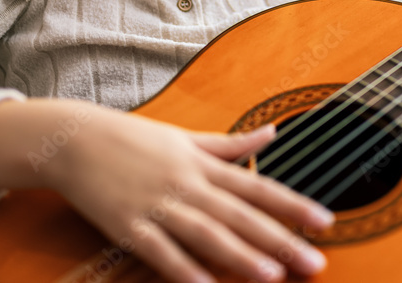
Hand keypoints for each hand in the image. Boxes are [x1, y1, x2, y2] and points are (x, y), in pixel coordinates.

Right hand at [48, 107, 332, 282]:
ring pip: (206, 234)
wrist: (75, 139)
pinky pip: (159, 251)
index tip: (326, 222)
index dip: (294, 205)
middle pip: (241, 216)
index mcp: (204, 164)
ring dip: (240, 256)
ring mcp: (158, 205)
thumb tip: (273, 132)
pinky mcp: (128, 226)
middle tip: (314, 263)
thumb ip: (231, 144)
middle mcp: (187, 184)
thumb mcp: (186, 137)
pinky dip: (181, 269)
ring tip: (272, 277)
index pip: (259, 187)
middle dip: (281, 241)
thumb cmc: (133, 139)